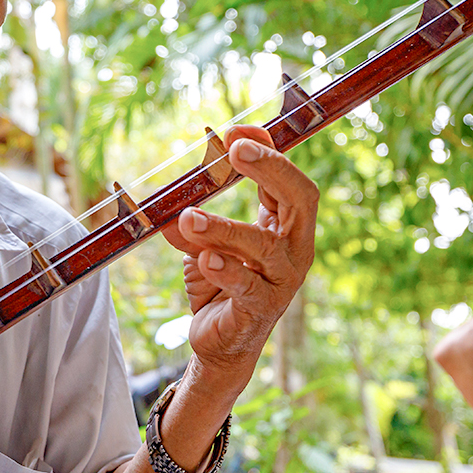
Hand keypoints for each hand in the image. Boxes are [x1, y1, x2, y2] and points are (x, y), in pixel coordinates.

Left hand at [161, 125, 317, 374]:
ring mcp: (282, 281)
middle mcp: (294, 249)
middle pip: (300, 199)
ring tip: (190, 217)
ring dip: (226, 227)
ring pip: (264, 245)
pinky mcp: (261, 309)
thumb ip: (195, 218)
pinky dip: (226, 270)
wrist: (220, 342)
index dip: (268, 151)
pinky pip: (247, 286)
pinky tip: (205, 259)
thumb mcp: (204, 243)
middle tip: (235, 151)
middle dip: (271, 170)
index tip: (235, 130)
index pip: (288, 180)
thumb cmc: (220, 284)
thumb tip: (171, 197)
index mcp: (286, 226)